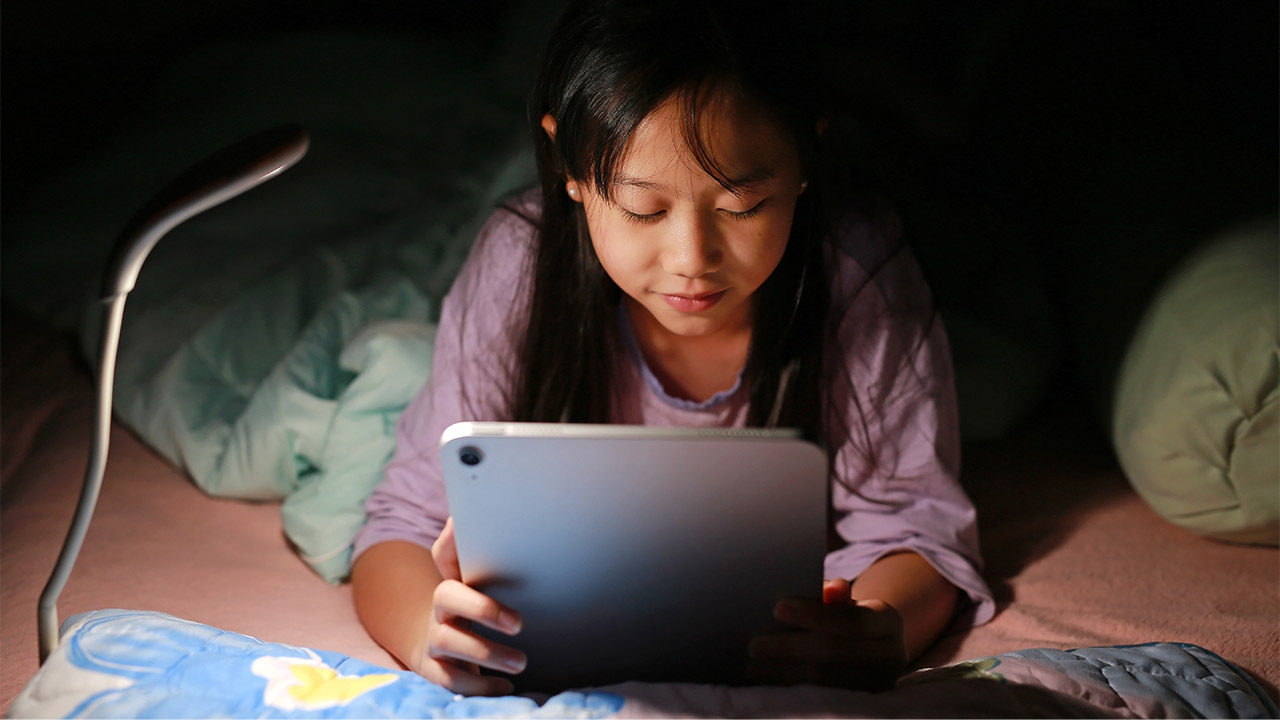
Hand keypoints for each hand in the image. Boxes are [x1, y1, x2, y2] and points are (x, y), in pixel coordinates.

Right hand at [416, 517, 525, 695]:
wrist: (438, 651)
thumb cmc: (472, 612)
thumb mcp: (483, 586)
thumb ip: (493, 558)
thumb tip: (486, 519)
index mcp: (454, 581)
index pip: (445, 554)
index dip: (454, 542)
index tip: (468, 532)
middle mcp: (439, 608)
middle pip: (446, 597)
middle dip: (482, 608)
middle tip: (519, 622)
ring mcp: (434, 639)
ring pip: (451, 642)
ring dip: (488, 653)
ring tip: (521, 662)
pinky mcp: (434, 670)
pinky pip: (450, 678)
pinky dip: (478, 685)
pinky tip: (504, 688)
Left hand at [746, 579, 907, 690]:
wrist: (876, 652)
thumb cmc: (850, 619)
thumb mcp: (848, 603)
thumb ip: (835, 596)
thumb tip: (829, 588)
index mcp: (888, 622)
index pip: (852, 619)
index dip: (814, 614)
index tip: (777, 608)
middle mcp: (891, 656)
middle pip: (835, 652)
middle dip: (791, 647)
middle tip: (755, 646)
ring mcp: (878, 685)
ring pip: (827, 681)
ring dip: (785, 673)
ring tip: (754, 667)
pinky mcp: (863, 705)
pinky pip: (823, 698)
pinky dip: (792, 688)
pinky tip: (769, 682)